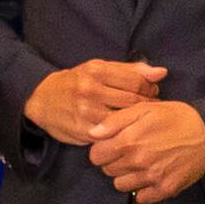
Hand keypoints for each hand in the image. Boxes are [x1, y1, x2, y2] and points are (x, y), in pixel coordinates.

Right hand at [26, 58, 166, 145]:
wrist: (42, 99)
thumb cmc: (76, 82)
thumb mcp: (99, 68)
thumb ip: (131, 70)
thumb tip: (162, 72)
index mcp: (97, 71)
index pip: (136, 81)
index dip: (150, 88)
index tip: (152, 91)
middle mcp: (91, 90)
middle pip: (133, 100)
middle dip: (147, 105)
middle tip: (151, 108)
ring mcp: (87, 112)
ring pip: (124, 119)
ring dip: (137, 121)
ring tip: (140, 119)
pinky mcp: (84, 131)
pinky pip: (112, 135)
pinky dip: (123, 133)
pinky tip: (126, 131)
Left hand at [85, 96, 204, 203]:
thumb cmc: (175, 118)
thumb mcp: (145, 109)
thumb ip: (115, 120)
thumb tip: (92, 133)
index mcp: (129, 140)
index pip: (96, 155)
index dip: (102, 149)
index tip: (113, 144)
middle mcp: (138, 161)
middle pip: (107, 170)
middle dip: (114, 161)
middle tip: (129, 151)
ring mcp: (152, 177)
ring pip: (121, 185)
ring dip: (127, 175)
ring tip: (141, 163)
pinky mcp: (165, 189)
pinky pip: (141, 196)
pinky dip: (143, 188)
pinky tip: (152, 174)